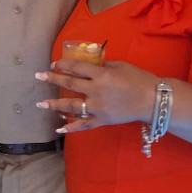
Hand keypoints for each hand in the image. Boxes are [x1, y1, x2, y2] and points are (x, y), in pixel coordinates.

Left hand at [35, 58, 155, 132]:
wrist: (152, 101)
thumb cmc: (139, 79)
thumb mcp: (120, 65)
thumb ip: (102, 66)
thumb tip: (89, 65)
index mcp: (101, 75)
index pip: (77, 67)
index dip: (64, 64)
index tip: (54, 64)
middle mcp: (96, 91)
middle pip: (70, 83)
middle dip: (52, 79)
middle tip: (38, 76)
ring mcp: (97, 108)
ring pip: (72, 106)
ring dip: (54, 104)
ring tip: (41, 104)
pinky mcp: (102, 120)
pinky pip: (84, 125)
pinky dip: (71, 127)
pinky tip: (59, 128)